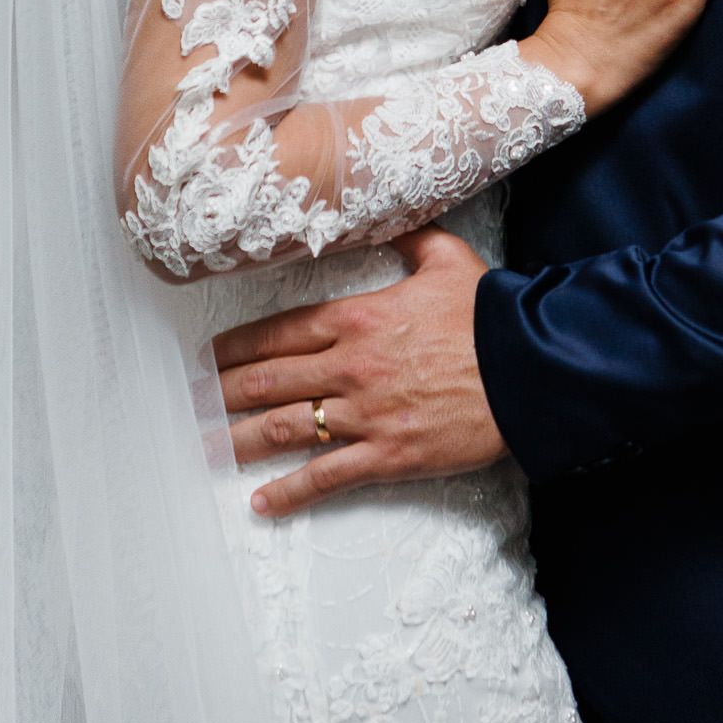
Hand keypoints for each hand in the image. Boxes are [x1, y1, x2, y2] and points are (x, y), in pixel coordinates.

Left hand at [215, 225, 502, 515]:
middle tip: (193, 402)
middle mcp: (350, 366)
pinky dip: (289, 493)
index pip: (279, 332)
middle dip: (222, 392)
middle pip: (267, 381)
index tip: (211, 355)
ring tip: (209, 448)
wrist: (529, 371)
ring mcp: (365, 414)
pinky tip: (262, 503)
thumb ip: (410, 239)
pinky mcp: (387, 455)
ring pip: (284, 429)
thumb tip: (390, 219)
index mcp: (357, 318)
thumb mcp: (447, 259)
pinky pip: (326, 477)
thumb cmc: (490, 314)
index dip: (238, 346)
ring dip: (239, 440)